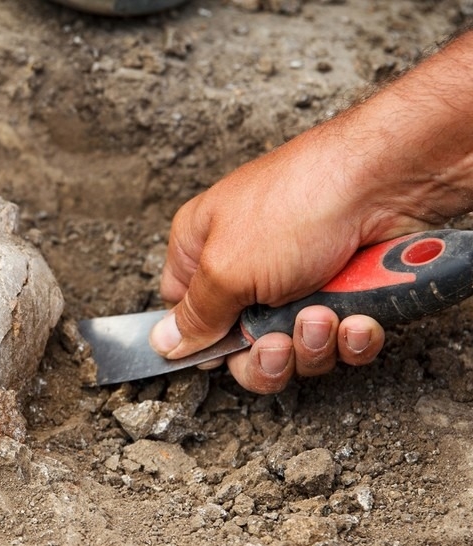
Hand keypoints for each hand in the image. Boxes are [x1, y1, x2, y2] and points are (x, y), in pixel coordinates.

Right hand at [150, 30, 472, 393]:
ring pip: (295, 350)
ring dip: (312, 344)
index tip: (222, 352)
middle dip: (266, 357)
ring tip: (324, 315)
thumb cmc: (298, 202)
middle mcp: (246, 268)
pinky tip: (356, 319)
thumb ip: (194, 315)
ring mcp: (298, 282)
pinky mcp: (346, 294)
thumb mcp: (226, 268)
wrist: (387, 182)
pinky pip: (340, 342)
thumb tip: (164, 343)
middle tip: (279, 343)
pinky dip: (350, 339)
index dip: (201, 342)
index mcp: (202, 250)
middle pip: (241, 347)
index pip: (184, 314)